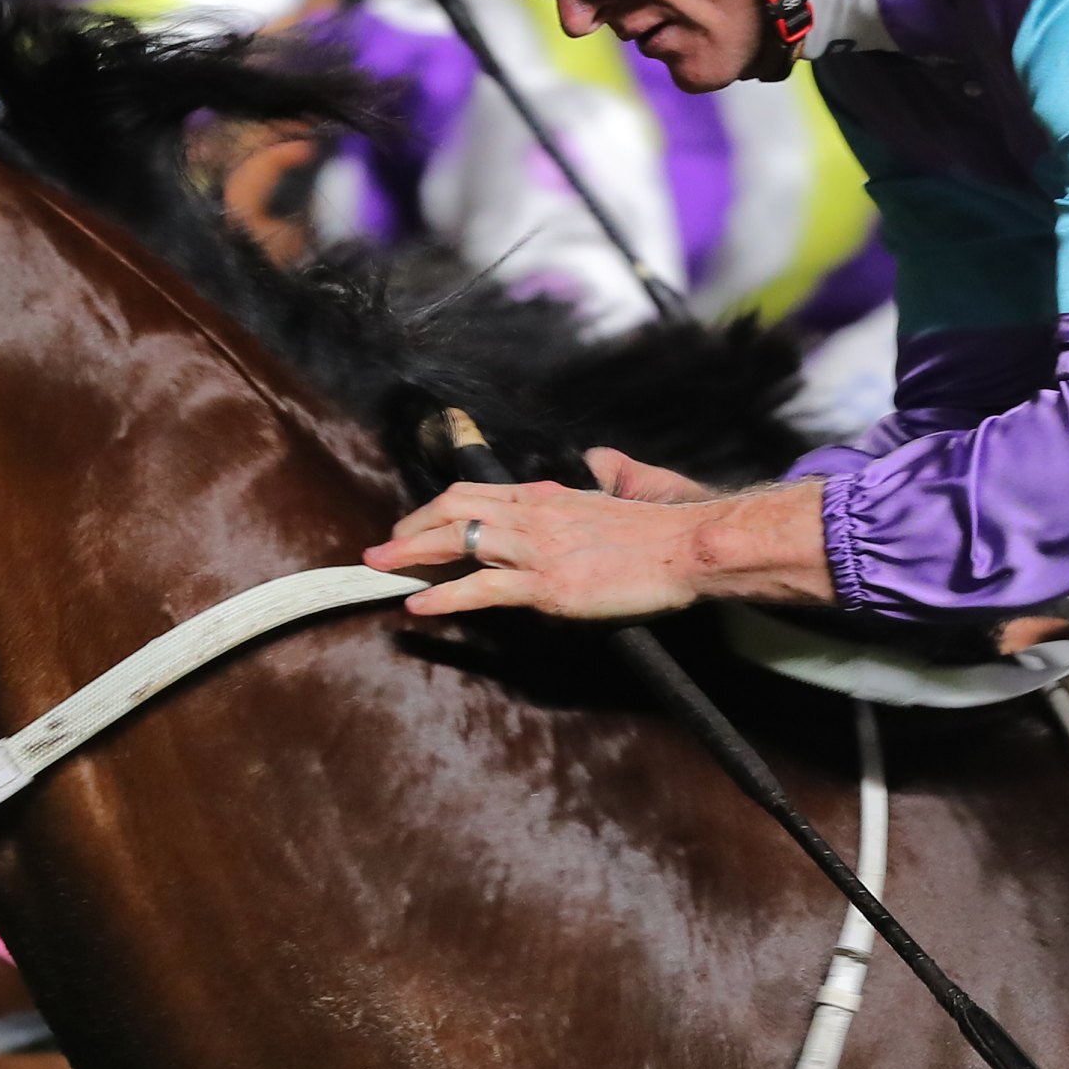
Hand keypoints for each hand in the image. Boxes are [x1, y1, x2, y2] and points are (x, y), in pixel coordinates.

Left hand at [370, 459, 831, 619]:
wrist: (687, 546)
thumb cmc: (659, 531)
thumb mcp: (619, 494)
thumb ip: (599, 479)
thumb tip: (600, 461)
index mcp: (547, 496)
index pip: (476, 491)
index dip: (436, 507)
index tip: (415, 523)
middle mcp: (533, 515)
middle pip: (454, 509)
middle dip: (410, 528)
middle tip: (381, 549)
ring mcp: (537, 549)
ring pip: (457, 542)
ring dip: (412, 557)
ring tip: (381, 570)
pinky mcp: (547, 585)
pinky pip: (481, 588)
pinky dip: (443, 598)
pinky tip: (418, 607)